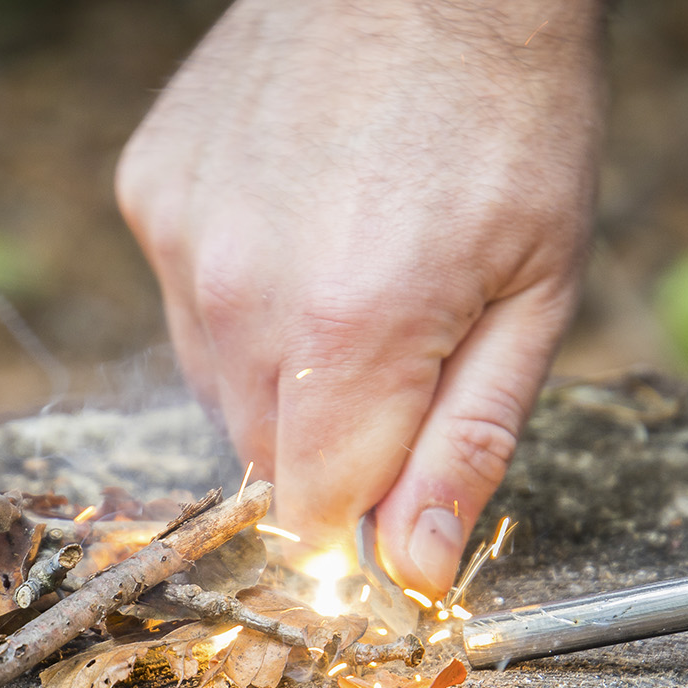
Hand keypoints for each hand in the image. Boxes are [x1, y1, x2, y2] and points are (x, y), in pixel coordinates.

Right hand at [116, 0, 607, 594]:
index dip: (359, 519)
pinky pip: (183, 298)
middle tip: (400, 349)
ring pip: (215, 383)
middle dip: (330, 441)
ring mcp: (182, 238)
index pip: (310, 517)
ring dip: (279, 369)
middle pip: (260, 459)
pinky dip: (236, 289)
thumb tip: (411, 570)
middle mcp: (241, 295)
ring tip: (352, 272)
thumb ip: (467, 444)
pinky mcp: (150, 191)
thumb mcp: (537, 296)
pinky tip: (299, 219)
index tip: (396, 483)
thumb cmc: (512, 117)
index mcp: (352, 335)